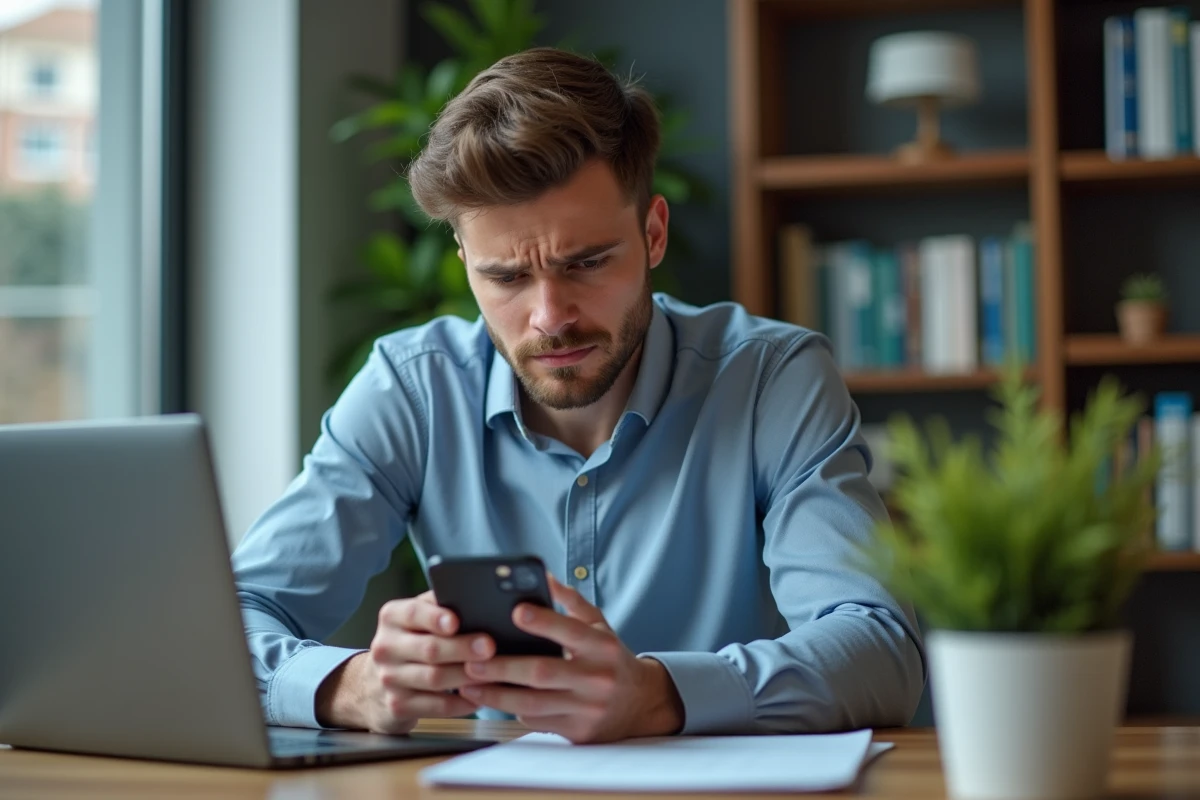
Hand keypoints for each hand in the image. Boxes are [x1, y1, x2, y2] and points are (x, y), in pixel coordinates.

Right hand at [315, 590, 494, 732]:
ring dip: (467, 676)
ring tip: (493, 672)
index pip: (412, 613)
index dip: (435, 618)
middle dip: (463, 648)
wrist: (373, 686)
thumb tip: (479, 602)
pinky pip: (436, 706)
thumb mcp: (417, 619)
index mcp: (392, 618)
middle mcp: (386, 647)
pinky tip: (479, 697)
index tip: (456, 622)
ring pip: (435, 678)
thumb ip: (440, 606)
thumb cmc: (410, 642)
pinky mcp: (398, 706)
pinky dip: (461, 703)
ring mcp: (389, 679)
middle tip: (490, 647)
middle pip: (429, 649)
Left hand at [458, 575, 683, 742]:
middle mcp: (597, 678)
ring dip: (497, 695)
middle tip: (471, 660)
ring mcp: (587, 708)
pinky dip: (512, 711)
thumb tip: (543, 576)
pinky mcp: (577, 732)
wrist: (641, 704)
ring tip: (468, 684)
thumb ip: (571, 602)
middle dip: (503, 666)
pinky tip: (492, 700)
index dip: (543, 621)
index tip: (515, 611)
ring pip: (533, 704)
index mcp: (602, 647)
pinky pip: (537, 721)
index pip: (571, 631)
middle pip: (542, 672)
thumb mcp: (599, 626)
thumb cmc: (611, 658)